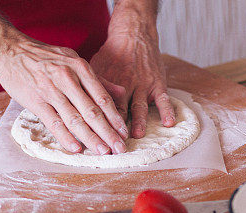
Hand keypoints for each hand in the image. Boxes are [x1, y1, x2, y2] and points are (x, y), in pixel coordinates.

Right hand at [0, 37, 128, 154]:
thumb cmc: (45, 57)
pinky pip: (53, 122)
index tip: (125, 133)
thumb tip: (121, 93)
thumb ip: (98, 79)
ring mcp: (51, 90)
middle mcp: (67, 79)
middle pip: (92, 111)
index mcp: (80, 68)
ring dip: (90, 138)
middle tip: (120, 148)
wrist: (10, 50)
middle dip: (108, 132)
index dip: (115, 117)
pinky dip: (65, 136)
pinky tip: (76, 148)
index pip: (102, 97)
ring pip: (74, 119)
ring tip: (102, 152)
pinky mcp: (36, 100)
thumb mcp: (74, 61)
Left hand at [90, 17, 174, 137]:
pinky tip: (168, 123)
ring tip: (136, 135)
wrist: (133, 33)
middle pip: (119, 111)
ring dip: (138, 121)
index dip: (98, 125)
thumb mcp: (94, 68)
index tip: (95, 140)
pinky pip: (163, 98)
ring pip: (139, 106)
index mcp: (107, 85)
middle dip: (116, 129)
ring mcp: (142, 84)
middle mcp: (125, 85)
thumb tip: (77, 109)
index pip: (100, 109)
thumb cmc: (111, 55)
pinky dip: (166, 111)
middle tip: (114, 145)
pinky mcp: (157, 83)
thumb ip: (89, 90)